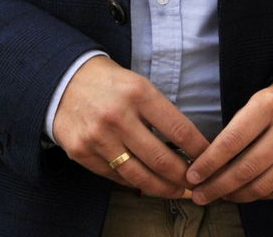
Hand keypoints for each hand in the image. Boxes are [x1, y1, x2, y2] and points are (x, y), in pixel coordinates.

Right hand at [51, 56, 211, 197]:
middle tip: (196, 183)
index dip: (199, 149)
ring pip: (138, 175)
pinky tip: (146, 184)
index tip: (209, 159)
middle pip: (161, 158)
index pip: (179, 129)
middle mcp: (118, 116)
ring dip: (162, 188)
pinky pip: (115, 177)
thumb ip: (159, 112)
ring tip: (176, 191)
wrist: (63, 80)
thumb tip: (187, 144)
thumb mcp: (138, 84)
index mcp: (138, 93)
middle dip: (183, 176)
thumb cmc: (109, 83)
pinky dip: (134, 183)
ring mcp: (98, 137)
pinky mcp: (82, 152)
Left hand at [185, 80, 272, 204]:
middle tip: (200, 195)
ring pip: (263, 185)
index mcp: (268, 105)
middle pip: (246, 169)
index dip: (208, 163)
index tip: (193, 176)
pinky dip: (261, 194)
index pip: (231, 141)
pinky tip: (248, 192)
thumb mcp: (258, 101)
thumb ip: (237, 129)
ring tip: (221, 196)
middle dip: (217, 186)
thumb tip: (207, 163)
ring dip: (237, 196)